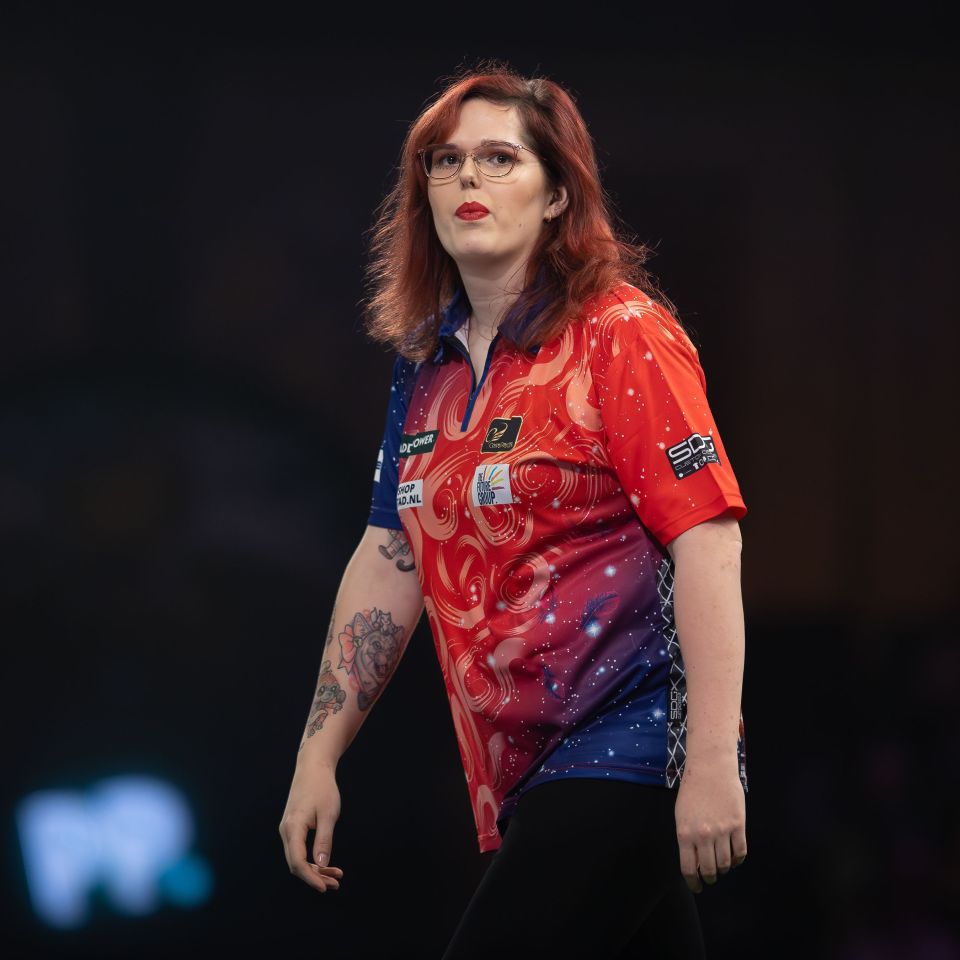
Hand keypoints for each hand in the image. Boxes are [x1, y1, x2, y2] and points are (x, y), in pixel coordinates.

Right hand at [278, 761, 345, 892]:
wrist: (313, 767)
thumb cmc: (322, 788)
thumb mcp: (328, 814)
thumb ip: (324, 840)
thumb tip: (321, 864)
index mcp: (293, 827)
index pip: (297, 862)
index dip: (310, 878)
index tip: (325, 887)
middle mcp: (286, 831)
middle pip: (296, 863)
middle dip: (314, 877)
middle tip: (335, 884)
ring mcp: (287, 829)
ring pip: (297, 858)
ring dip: (315, 869)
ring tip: (335, 876)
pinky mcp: (292, 827)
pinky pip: (299, 849)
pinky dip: (312, 858)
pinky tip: (326, 862)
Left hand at [675, 756, 746, 892]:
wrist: (711, 768)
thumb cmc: (692, 790)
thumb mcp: (681, 815)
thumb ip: (687, 838)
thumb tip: (694, 860)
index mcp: (685, 833)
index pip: (689, 868)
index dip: (694, 883)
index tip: (697, 887)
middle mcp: (703, 835)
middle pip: (709, 869)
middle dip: (710, 878)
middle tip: (711, 878)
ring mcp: (722, 831)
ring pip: (725, 863)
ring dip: (724, 869)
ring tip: (722, 867)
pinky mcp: (738, 825)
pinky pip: (740, 852)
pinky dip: (738, 860)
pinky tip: (734, 858)